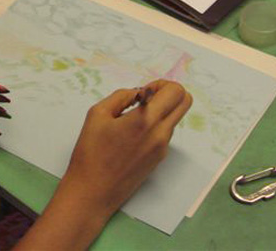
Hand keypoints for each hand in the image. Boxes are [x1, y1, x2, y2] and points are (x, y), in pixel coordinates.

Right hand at [61, 79, 191, 215]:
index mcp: (146, 119)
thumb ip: (122, 96)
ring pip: (174, 117)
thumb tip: (139, 92)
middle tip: (146, 98)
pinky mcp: (159, 159)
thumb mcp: (98, 113)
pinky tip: (131, 136)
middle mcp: (161, 133)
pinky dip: (154, 126)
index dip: (161, 84)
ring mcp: (163, 148)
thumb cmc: (90, 152)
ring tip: (130, 120)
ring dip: (160, 110)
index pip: (176, 91)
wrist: (93, 191)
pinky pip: (165, 133)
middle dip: (168, 93)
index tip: (143, 91)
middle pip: (185, 102)